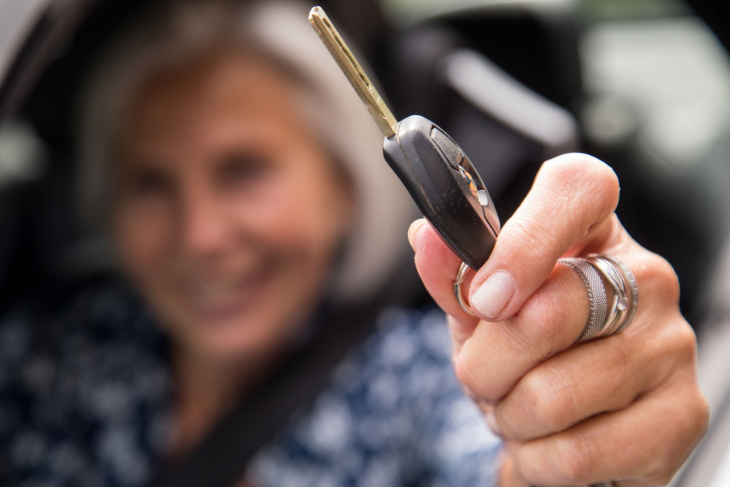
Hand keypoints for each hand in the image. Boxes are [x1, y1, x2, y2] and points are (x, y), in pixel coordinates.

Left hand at [409, 153, 707, 485]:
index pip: (578, 189)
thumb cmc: (527, 355)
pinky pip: (576, 452)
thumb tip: (427, 236)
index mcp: (593, 234)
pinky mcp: (681, 414)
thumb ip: (453, 275)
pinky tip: (544, 444)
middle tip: (485, 377)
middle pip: (546, 313)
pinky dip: (534, 460)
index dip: (523, 241)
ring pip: (551, 395)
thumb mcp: (481, 313)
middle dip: (485, 366)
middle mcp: (645, 279)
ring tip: (518, 411)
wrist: (576, 426)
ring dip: (507, 417)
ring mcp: (670, 345)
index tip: (484, 297)